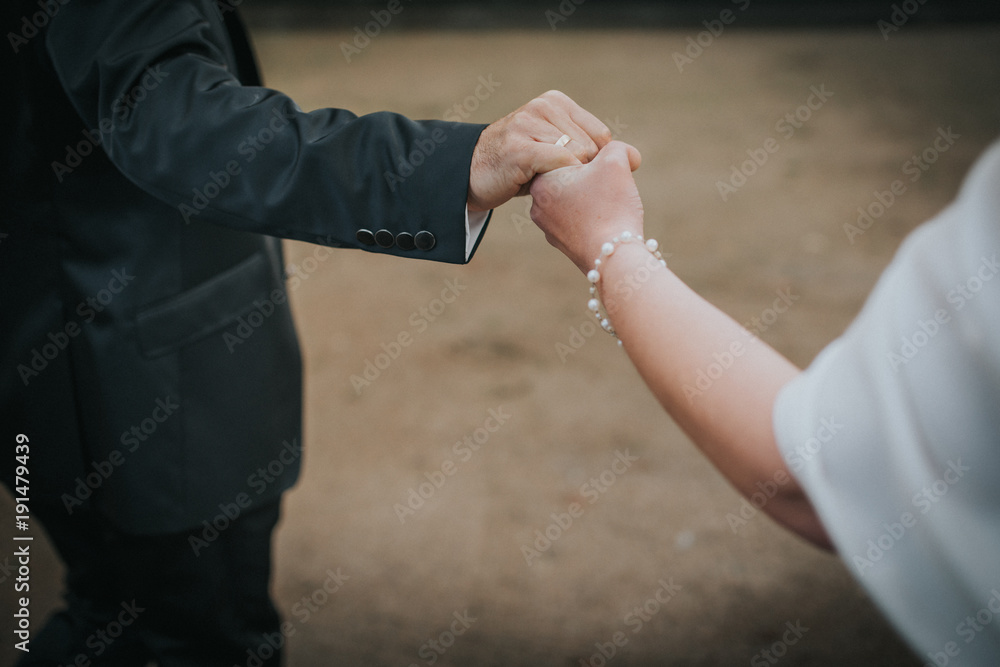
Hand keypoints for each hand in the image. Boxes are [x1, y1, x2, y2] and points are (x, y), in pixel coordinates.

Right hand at [467, 90, 611, 212]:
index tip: (578, 179)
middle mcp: (542, 106)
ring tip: (548, 185)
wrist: (471, 174)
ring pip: (577, 156)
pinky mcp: (520, 148)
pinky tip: (544, 187)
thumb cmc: (519, 167)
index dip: (598, 164)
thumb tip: (636, 158)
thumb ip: (589, 150)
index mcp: (555, 102)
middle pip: (591, 148)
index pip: (602, 136)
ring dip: (568, 180)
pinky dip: (560, 180)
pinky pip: (559, 163)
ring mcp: (528, 124)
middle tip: (559, 185)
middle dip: (583, 173)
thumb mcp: (554, 148)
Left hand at [529, 141, 642, 273]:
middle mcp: (537, 206)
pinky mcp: (564, 245)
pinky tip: (608, 223)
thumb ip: (615, 147)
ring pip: (576, 201)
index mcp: (541, 182)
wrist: (614, 259)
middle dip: (593, 177)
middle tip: (611, 186)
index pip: (566, 155)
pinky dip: (595, 219)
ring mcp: (549, 229)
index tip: (607, 169)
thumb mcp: (615, 162)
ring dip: (595, 198)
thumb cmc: (610, 208)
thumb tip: (622, 152)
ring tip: (611, 206)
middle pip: (571, 179)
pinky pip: (580, 222)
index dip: (594, 156)